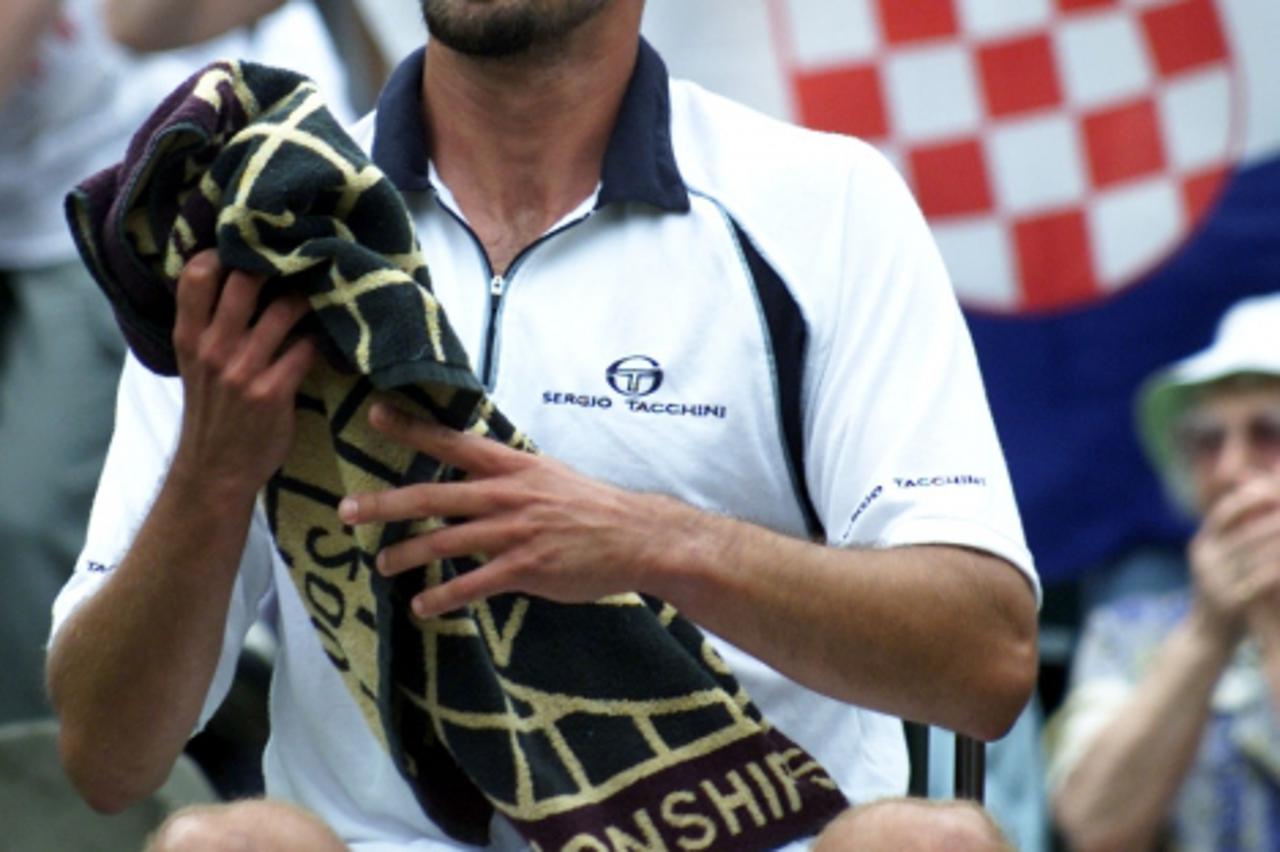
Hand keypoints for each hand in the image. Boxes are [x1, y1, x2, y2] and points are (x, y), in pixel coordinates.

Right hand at [170, 249, 316, 499]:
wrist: (215, 471)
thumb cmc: (213, 411)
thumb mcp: (194, 364)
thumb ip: (209, 323)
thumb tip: (238, 274)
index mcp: (189, 335)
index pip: (197, 274)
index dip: (228, 250)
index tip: (258, 243)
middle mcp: (212, 347)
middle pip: (246, 280)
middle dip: (280, 263)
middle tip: (307, 256)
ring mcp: (242, 369)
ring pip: (285, 308)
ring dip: (311, 298)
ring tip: (327, 293)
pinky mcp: (273, 391)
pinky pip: (307, 348)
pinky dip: (323, 338)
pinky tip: (334, 336)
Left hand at [337, 402, 686, 618]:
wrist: (636, 536)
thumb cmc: (590, 507)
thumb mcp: (547, 476)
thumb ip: (507, 476)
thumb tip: (469, 476)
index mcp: (512, 466)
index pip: (453, 442)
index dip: (413, 429)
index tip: (374, 414)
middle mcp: (507, 494)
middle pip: (433, 495)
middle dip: (386, 503)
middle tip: (346, 509)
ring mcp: (515, 531)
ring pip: (446, 542)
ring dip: (407, 554)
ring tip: (381, 564)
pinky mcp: (527, 567)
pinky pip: (474, 583)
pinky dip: (444, 596)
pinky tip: (422, 605)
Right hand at [1188, 475, 1279, 644]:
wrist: (1207, 635)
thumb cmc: (1227, 591)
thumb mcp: (1223, 560)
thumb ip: (1236, 534)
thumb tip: (1256, 502)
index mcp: (1203, 543)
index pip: (1224, 511)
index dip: (1250, 498)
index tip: (1275, 489)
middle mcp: (1204, 558)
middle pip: (1244, 531)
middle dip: (1275, 521)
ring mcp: (1213, 579)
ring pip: (1256, 555)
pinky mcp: (1227, 600)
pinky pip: (1261, 580)